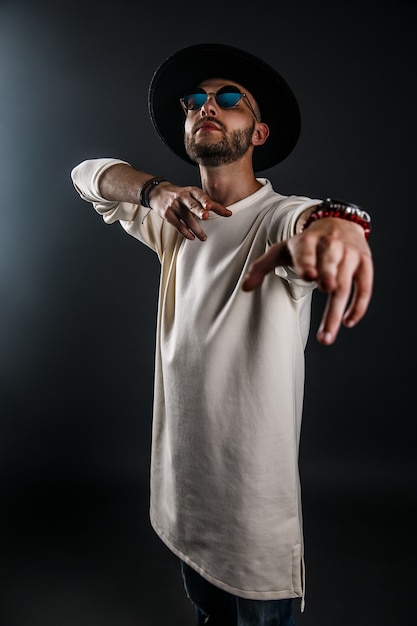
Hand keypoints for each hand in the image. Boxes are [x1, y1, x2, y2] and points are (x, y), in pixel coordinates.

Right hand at [149, 182, 231, 240]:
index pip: (202, 197)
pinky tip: (192, 237)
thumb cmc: (180, 195)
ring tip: (203, 237)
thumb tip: (228, 213)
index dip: (210, 203)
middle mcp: (183, 196)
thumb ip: (208, 202)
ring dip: (196, 229)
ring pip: (186, 218)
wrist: (158, 192)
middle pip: (192, 204)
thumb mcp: (193, 194)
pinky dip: (185, 232)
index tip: (217, 209)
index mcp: (191, 190)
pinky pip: (178, 225)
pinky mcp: (167, 214)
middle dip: (199, 210)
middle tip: (205, 216)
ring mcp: (174, 205)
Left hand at [242, 218, 373, 344]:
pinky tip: (348, 322)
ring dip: (337, 310)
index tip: (308, 276)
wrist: (339, 222)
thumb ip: (261, 267)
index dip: (308, 262)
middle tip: (325, 291)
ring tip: (326, 335)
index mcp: (307, 241)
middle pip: (330, 266)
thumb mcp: (281, 249)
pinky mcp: (365, 264)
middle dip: (329, 278)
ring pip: (346, 283)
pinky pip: (364, 287)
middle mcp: (331, 246)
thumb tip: (244, 288)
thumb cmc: (306, 243)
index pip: (307, 252)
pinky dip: (359, 306)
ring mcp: (350, 254)